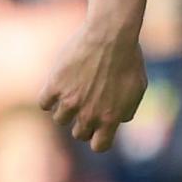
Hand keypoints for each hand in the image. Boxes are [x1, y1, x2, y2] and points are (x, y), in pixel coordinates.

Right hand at [40, 23, 149, 151]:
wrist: (111, 35)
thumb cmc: (129, 59)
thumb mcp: (138, 88)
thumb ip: (127, 110)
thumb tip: (118, 121)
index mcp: (110, 118)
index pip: (99, 146)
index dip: (98, 139)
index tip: (97, 128)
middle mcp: (89, 114)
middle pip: (78, 134)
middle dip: (82, 122)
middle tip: (86, 104)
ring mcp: (71, 101)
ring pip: (60, 119)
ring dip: (66, 109)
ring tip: (72, 92)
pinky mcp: (55, 85)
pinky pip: (44, 103)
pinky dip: (49, 97)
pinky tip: (58, 85)